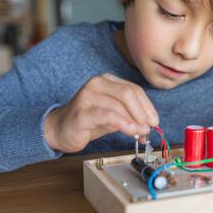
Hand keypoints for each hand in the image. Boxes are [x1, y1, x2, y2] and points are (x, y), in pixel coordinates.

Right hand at [44, 73, 158, 152]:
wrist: (58, 129)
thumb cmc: (87, 121)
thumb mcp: (113, 116)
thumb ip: (130, 117)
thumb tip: (149, 125)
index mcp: (106, 80)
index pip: (133, 89)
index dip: (147, 106)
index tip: (154, 120)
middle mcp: (96, 84)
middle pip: (128, 93)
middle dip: (143, 111)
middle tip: (150, 126)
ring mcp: (87, 96)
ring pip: (119, 104)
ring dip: (134, 120)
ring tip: (142, 132)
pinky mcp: (81, 112)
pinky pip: (106, 115)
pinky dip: (122, 123)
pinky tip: (130, 131)